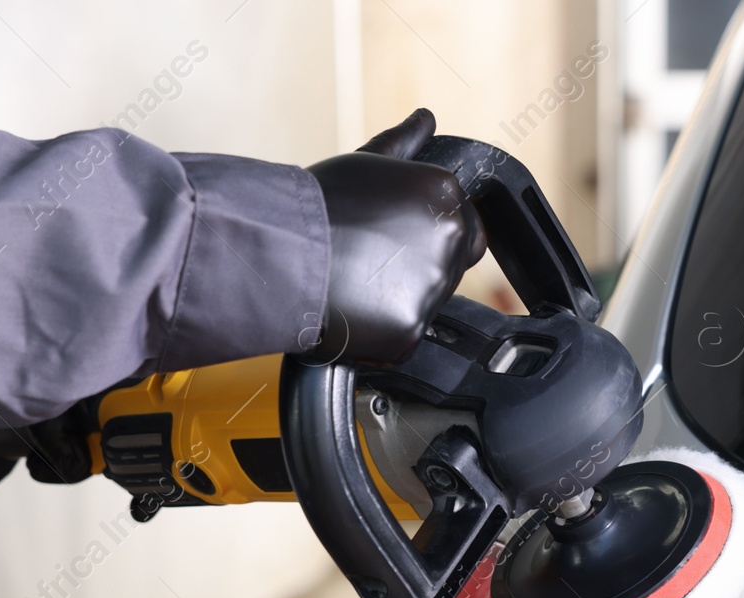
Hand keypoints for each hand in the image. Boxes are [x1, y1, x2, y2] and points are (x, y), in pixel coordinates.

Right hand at [302, 108, 484, 364]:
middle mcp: (449, 238)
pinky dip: (382, 328)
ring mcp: (433, 288)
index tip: (396, 235)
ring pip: (431, 299)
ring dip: (403, 294)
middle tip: (375, 259)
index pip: (466, 221)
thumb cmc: (315, 204)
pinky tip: (354, 308)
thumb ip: (404, 144)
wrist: (277, 250)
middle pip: (455, 261)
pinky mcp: (410, 329)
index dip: (428, 230)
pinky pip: (405, 332)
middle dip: (424, 262)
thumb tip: (426, 118)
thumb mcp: (364, 162)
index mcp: (444, 194)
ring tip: (358, 281)